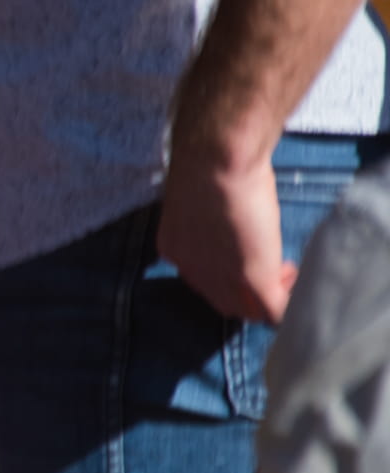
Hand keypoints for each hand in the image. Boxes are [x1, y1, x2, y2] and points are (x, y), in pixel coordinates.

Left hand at [161, 141, 291, 322]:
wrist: (216, 163)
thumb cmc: (210, 166)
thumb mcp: (200, 198)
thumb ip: (210, 217)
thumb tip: (229, 220)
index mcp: (175, 249)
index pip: (202, 279)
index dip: (228, 274)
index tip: (249, 255)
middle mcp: (191, 271)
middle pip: (223, 300)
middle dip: (250, 292)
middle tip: (276, 269)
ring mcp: (222, 278)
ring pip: (246, 310)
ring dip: (270, 298)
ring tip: (287, 273)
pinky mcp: (252, 278)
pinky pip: (272, 310)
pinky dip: (286, 307)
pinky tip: (296, 287)